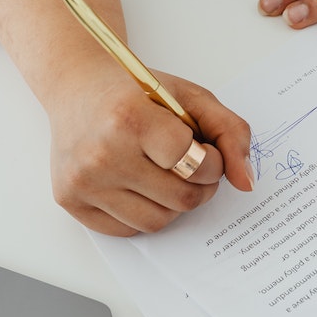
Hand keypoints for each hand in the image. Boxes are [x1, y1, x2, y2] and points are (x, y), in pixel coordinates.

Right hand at [0, 0, 253, 236]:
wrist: (77, 87)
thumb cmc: (136, 91)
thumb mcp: (191, 97)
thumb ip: (230, 133)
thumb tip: (247, 183)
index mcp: (130, 118)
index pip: (195, 163)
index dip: (213, 162)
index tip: (207, 151)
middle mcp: (102, 154)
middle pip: (181, 199)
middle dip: (200, 186)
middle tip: (193, 166)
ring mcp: (82, 181)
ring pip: (157, 221)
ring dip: (174, 204)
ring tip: (167, 175)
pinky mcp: (69, 200)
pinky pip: (126, 229)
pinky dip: (144, 212)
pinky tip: (140, 185)